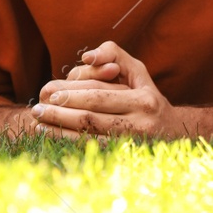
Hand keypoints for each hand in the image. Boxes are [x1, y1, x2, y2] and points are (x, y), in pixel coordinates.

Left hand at [32, 41, 189, 139]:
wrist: (175, 132)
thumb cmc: (148, 96)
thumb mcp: (138, 71)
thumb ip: (114, 54)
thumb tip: (87, 56)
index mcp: (143, 100)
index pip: (99, 95)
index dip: (72, 93)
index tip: (49, 92)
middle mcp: (140, 124)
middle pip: (91, 117)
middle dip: (60, 112)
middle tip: (38, 109)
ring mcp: (133, 145)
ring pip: (89, 137)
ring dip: (60, 131)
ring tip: (38, 124)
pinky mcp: (124, 159)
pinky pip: (92, 151)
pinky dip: (70, 143)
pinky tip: (52, 136)